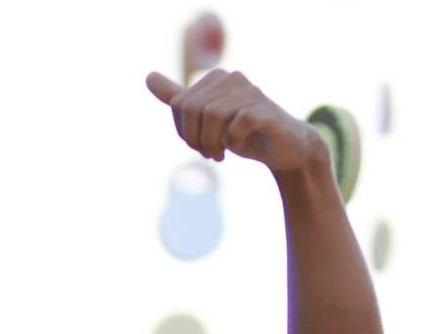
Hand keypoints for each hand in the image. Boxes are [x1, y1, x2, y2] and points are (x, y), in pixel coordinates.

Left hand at [145, 68, 326, 177]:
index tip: (198, 144)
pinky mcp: (264, 109)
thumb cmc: (244, 134)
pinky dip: (233, 141)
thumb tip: (148, 77)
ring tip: (219, 155)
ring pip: (211, 116)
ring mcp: (250, 91)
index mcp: (215, 78)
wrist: (285, 149)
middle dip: (194, 138)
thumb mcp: (205, 119)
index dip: (183, 131)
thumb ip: (178, 99)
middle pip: (191, 109)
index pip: (179, 103)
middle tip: (208, 153)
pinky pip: (236, 124)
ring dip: (211, 142)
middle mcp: (232, 78)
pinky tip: (238, 146)